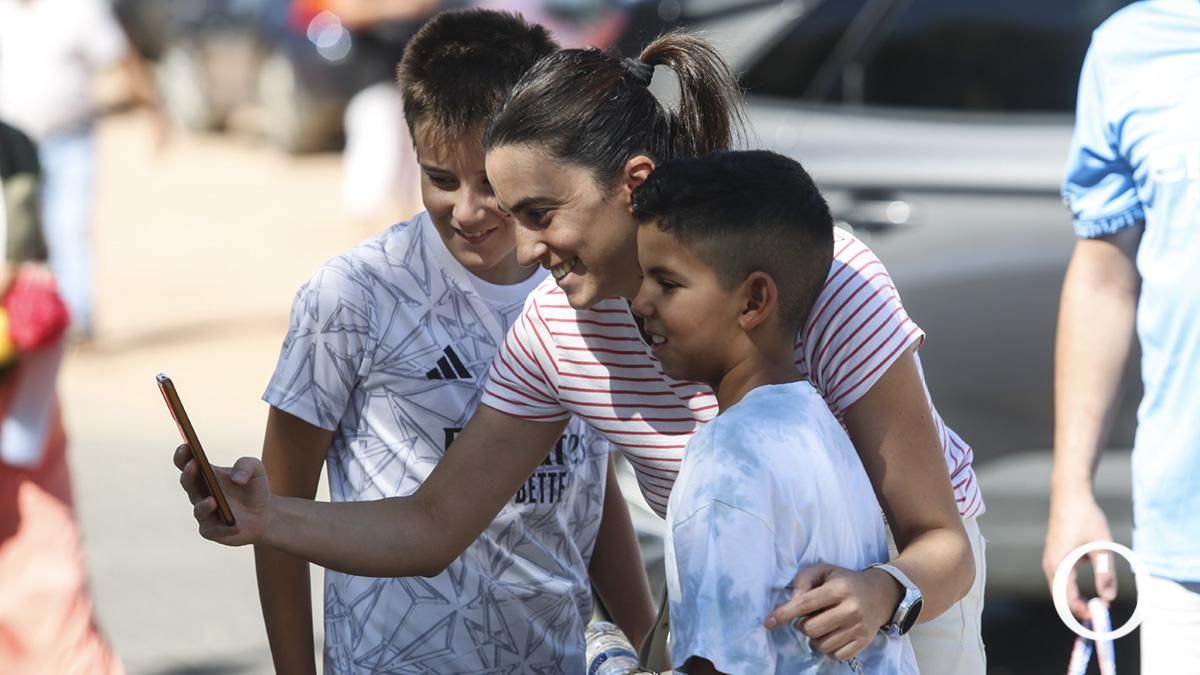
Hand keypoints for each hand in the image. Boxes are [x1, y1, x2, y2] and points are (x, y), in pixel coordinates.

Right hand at [173, 444, 270, 545]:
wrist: (265, 515)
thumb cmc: (255, 488)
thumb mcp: (256, 469)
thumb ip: (246, 465)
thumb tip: (236, 479)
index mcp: (205, 475)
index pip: (186, 463)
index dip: (183, 455)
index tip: (186, 445)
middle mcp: (200, 494)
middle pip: (188, 483)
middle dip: (189, 474)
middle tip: (194, 465)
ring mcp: (204, 513)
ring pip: (199, 509)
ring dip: (204, 505)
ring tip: (213, 500)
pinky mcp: (213, 531)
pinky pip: (215, 530)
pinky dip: (225, 528)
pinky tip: (235, 525)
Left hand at [765, 563, 900, 661]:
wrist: (881, 594)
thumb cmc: (845, 581)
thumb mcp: (824, 571)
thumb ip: (803, 581)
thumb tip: (791, 602)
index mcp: (838, 589)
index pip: (805, 604)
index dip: (784, 614)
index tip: (769, 622)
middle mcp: (850, 609)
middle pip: (810, 629)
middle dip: (803, 625)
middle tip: (810, 617)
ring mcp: (858, 628)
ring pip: (822, 645)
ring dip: (816, 638)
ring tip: (823, 625)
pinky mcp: (864, 642)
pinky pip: (836, 655)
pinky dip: (829, 648)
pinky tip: (832, 635)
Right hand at [1043, 492, 1115, 620]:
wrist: (1069, 494)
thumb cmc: (1085, 518)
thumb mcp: (1102, 547)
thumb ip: (1105, 574)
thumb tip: (1109, 598)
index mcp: (1059, 565)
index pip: (1066, 599)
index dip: (1082, 612)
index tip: (1098, 618)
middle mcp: (1050, 564)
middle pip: (1059, 597)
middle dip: (1075, 609)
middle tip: (1095, 615)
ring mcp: (1050, 559)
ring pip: (1058, 587)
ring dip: (1072, 598)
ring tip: (1092, 605)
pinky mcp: (1053, 554)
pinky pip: (1059, 578)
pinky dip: (1070, 587)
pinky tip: (1083, 585)